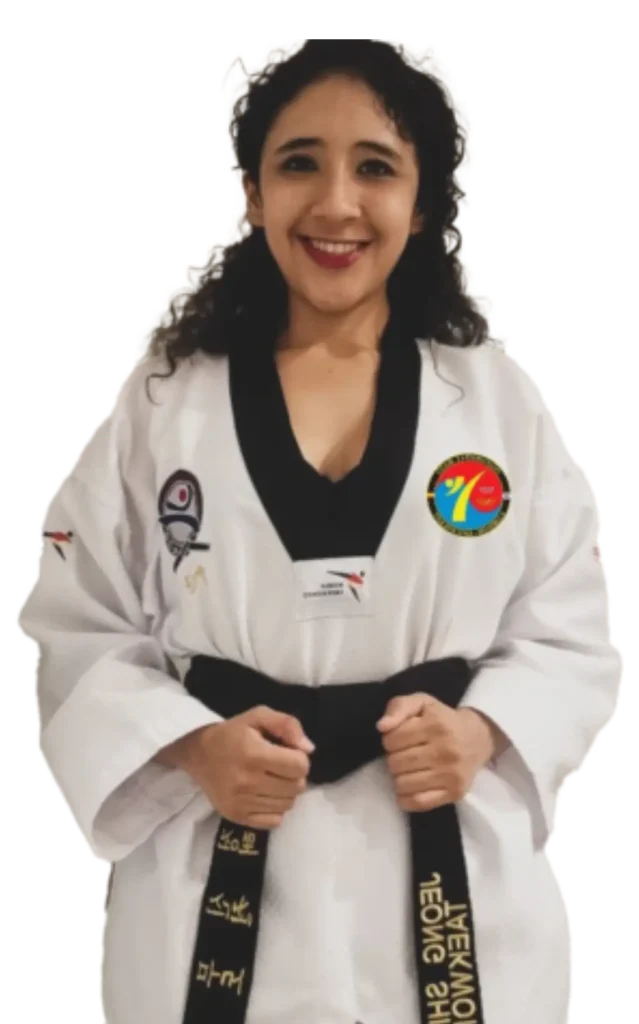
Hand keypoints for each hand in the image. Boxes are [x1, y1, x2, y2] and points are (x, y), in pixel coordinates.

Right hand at [159, 706, 314, 829]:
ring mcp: (241, 802)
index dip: (299, 758)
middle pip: (297, 787)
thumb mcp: (258, 716)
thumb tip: (308, 749)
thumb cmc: (233, 733)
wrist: (199, 754)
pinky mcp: (237, 816)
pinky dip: (275, 809)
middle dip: (294, 775)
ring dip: (285, 791)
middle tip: (279, 766)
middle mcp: (247, 781)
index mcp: (254, 754)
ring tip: (271, 779)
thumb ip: (287, 725)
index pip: (300, 766)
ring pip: (288, 805)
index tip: (287, 753)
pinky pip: (275, 821)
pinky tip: (264, 794)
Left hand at [377, 693, 501, 812]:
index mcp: (435, 724)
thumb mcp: (421, 702)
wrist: (477, 737)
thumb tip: (381, 727)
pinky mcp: (455, 792)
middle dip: (393, 759)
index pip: (392, 739)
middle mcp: (446, 750)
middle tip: (404, 755)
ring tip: (408, 769)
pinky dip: (406, 798)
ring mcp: (451, 774)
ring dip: (398, 778)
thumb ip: (398, 707)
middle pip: (396, 763)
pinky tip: (410, 787)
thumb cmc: (442, 719)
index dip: (389, 740)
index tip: (399, 739)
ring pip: (403, 784)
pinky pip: (418, 802)